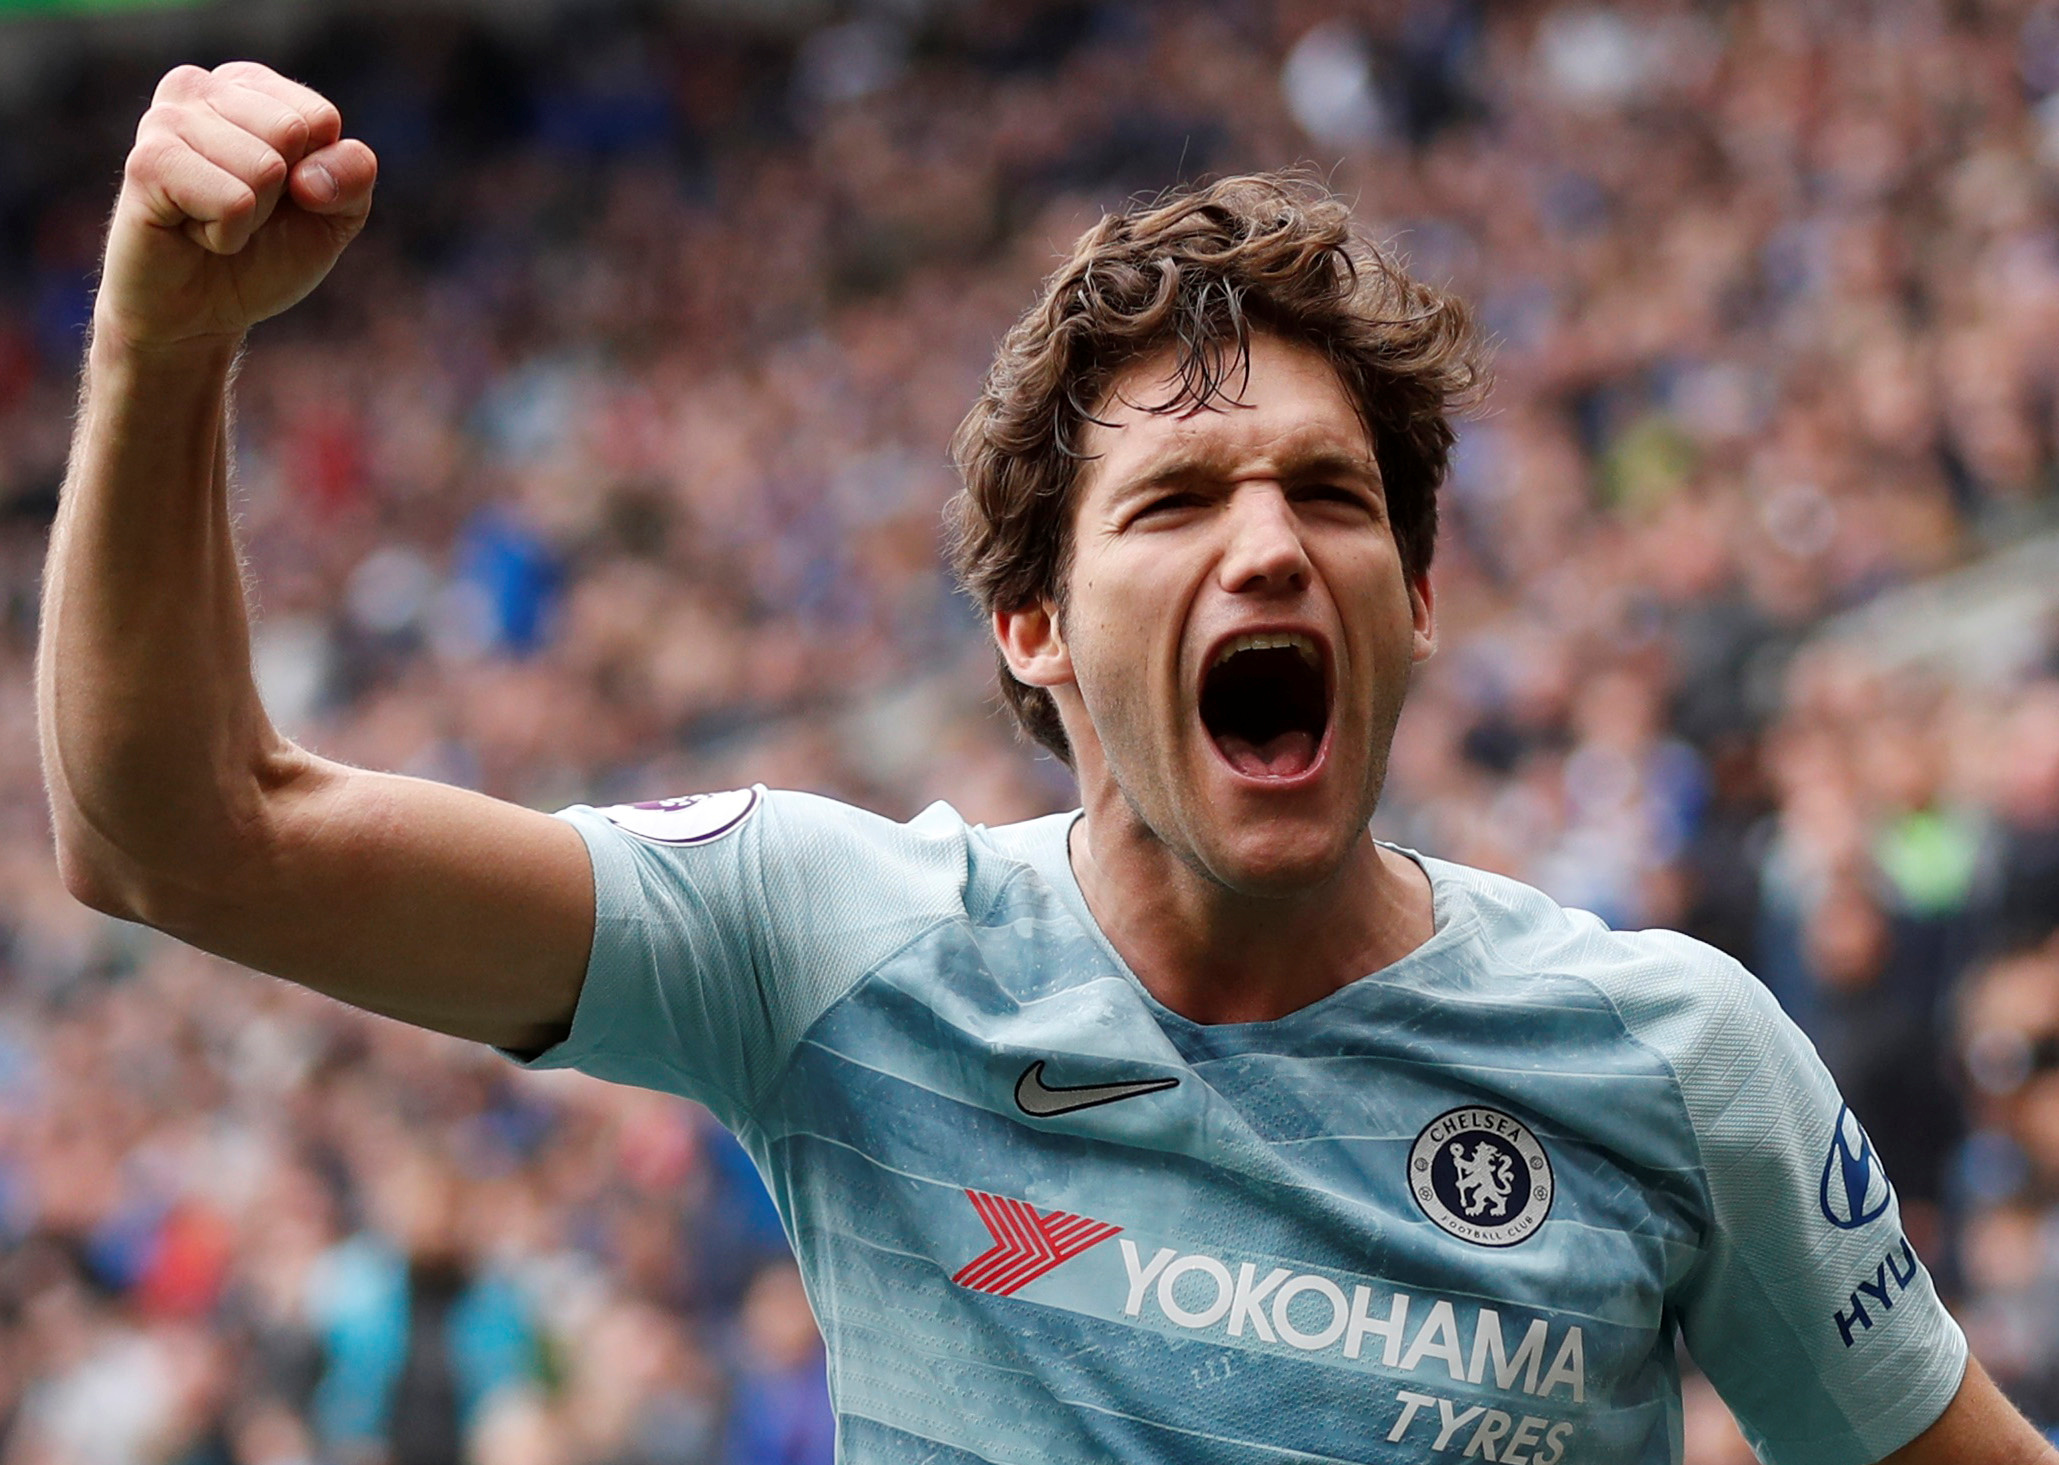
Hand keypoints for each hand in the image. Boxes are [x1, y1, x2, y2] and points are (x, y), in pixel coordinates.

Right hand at [96, 62, 376, 351]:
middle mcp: (199, 88)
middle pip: (293, 133)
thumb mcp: (335, 215)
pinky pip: (233, 201)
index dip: (318, 178)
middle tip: (242, 211)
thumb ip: (353, 176)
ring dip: (251, 218)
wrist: (199, 312)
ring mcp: (166, 120)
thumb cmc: (265, 252)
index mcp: (246, 85)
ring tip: (213, 221)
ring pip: (264, 168)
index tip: (280, 196)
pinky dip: (227, 235)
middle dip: (282, 194)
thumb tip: (312, 175)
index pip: (320, 118)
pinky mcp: (146, 164)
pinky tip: (193, 232)